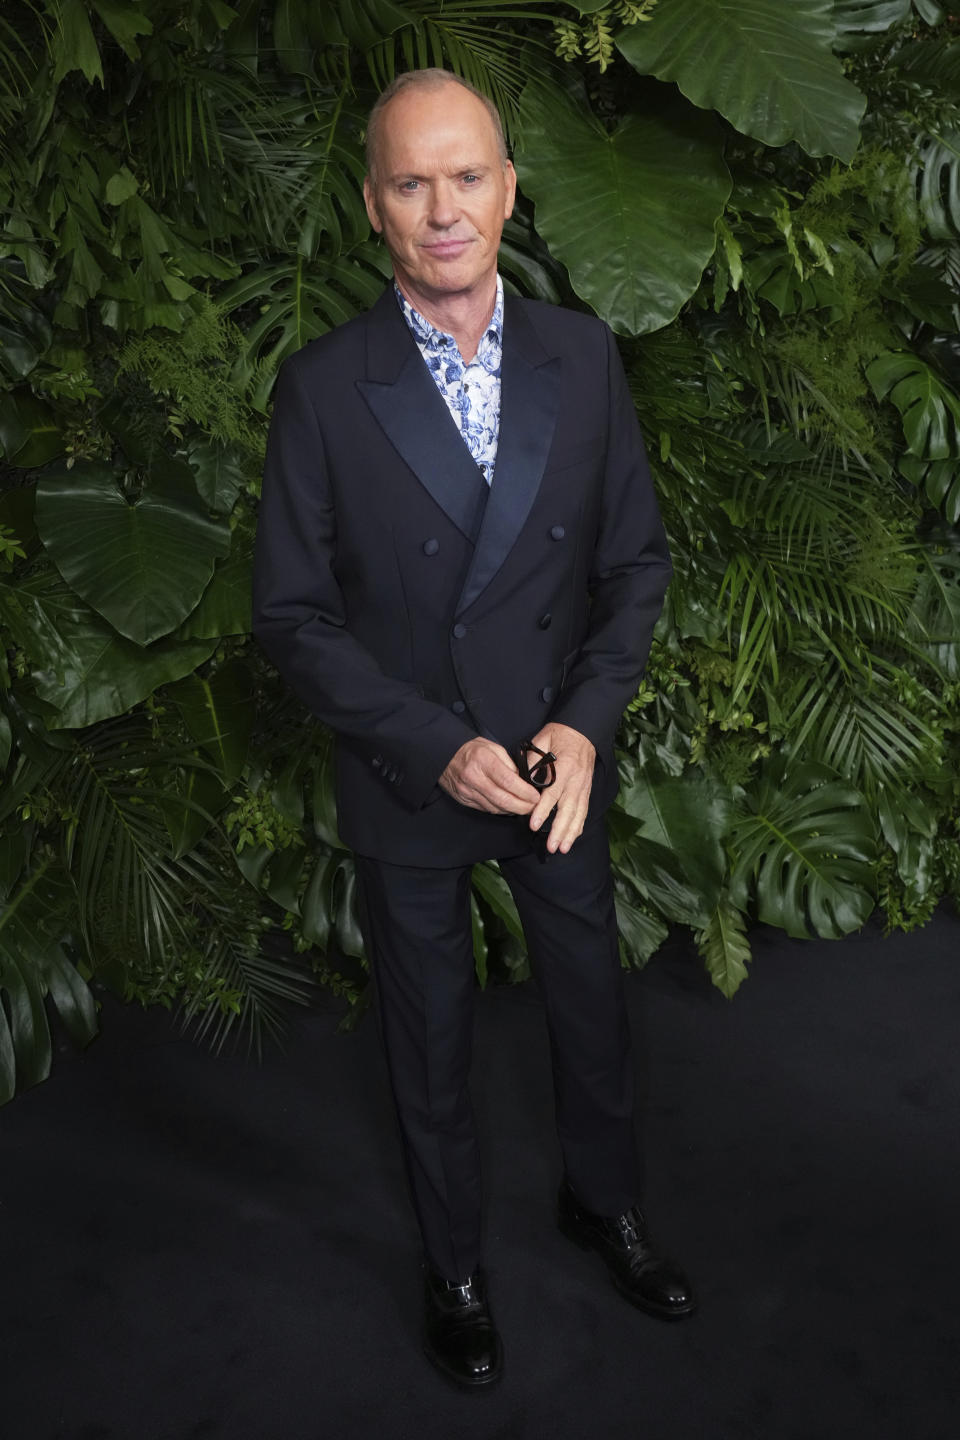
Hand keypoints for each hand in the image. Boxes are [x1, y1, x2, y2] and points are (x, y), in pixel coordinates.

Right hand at [439, 737, 539, 814]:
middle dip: (522, 807)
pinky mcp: (464, 800)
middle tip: (533, 807)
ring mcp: (467, 791)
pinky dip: (500, 810)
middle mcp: (474, 777)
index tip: (536, 797)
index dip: (525, 792)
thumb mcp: (493, 748)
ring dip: (513, 810)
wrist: (445, 755)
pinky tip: (508, 807)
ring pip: (495, 808)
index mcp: (483, 760)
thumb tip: (524, 781)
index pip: (509, 781)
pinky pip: (486, 809)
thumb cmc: (472, 750)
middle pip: (503, 799)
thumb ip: (509, 764)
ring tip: (524, 808)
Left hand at [527, 723, 595, 853]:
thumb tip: (525, 780)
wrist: (583, 731)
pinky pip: (584, 811)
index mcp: (564, 767)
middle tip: (551, 847)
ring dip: (570, 833)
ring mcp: (583, 787)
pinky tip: (573, 838)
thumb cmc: (559, 735)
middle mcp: (576, 780)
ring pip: (578, 814)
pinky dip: (579, 826)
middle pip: (568, 809)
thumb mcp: (542, 741)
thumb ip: (534, 760)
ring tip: (562, 849)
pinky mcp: (586, 790)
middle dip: (559, 830)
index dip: (543, 810)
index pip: (552, 793)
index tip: (534, 824)